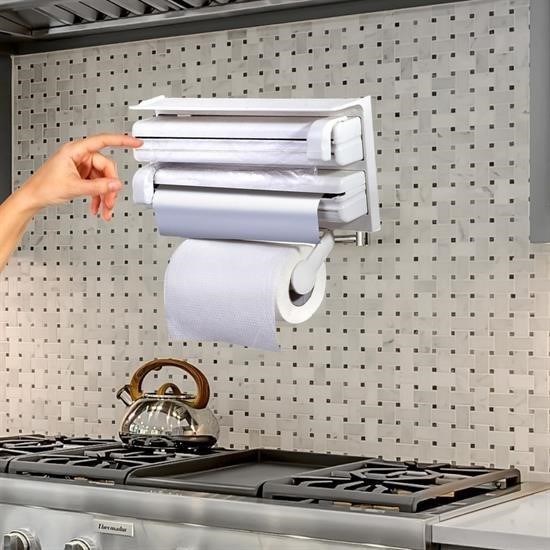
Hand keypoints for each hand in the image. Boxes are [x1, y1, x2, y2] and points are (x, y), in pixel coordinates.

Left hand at [20, 133, 141, 220]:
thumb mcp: (74, 187)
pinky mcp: (81, 176)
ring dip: (105, 196)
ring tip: (104, 209)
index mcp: (75, 151)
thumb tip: (116, 184)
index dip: (122, 141)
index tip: (135, 142)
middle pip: (106, 168)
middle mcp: (80, 157)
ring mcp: (81, 167)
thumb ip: (98, 186)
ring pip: (103, 179)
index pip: (104, 141)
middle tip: (110, 201)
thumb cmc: (43, 187)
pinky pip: (97, 185)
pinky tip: (97, 206)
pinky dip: (98, 197)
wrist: (33, 197)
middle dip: (110, 187)